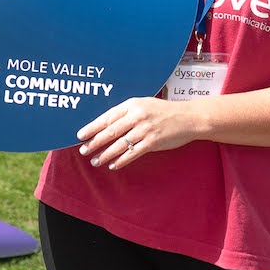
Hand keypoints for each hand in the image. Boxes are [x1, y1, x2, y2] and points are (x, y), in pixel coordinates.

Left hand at [76, 96, 197, 170]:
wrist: (189, 117)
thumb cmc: (164, 111)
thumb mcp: (144, 105)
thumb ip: (127, 113)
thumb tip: (106, 126)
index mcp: (132, 104)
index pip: (107, 116)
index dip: (92, 127)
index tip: (80, 135)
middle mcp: (137, 115)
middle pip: (110, 131)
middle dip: (95, 142)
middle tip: (84, 150)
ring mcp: (145, 129)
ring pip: (120, 144)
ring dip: (105, 154)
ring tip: (95, 161)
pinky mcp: (153, 142)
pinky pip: (133, 153)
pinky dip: (121, 160)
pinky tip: (113, 165)